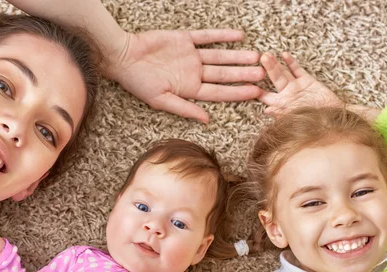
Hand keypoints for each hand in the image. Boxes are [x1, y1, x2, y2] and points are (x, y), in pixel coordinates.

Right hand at [104, 29, 264, 123]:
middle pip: (224, 74)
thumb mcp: (161, 100)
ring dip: (238, 56)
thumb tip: (207, 120)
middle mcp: (193, 73)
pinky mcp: (184, 39)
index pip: (219, 92)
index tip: (256, 93)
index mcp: (189, 89)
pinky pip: (207, 37)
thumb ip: (185, 108)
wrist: (122, 56)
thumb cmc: (137, 82)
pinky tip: (238, 36)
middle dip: (243, 75)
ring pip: (220, 56)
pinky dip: (222, 36)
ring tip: (257, 57)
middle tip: (265, 73)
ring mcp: (190, 56)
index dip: (238, 92)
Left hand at [258, 52, 343, 114]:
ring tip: (267, 54)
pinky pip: (298, 70)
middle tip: (260, 58)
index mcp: (281, 105)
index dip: (256, 89)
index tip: (246, 81)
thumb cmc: (314, 122)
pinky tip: (284, 54)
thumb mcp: (297, 118)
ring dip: (276, 64)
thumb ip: (281, 113)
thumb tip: (266, 111)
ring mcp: (296, 87)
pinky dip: (291, 63)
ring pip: (284, 73)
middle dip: (267, 69)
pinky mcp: (308, 81)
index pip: (265, 97)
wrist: (334, 118)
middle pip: (274, 80)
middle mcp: (287, 95)